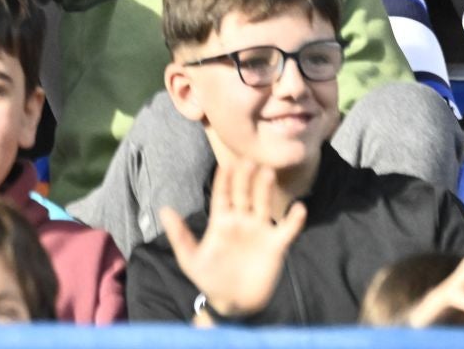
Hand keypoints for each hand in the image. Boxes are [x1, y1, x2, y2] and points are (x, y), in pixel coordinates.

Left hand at [158, 161, 305, 321]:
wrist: (232, 303)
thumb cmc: (209, 279)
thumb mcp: (190, 259)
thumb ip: (180, 236)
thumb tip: (164, 210)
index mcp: (220, 221)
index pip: (223, 195)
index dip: (224, 180)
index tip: (227, 164)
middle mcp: (241, 221)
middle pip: (244, 194)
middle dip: (245, 178)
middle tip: (250, 160)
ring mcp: (259, 231)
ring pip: (264, 204)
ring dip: (266, 189)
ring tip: (268, 173)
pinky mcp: (276, 246)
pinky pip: (287, 230)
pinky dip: (294, 220)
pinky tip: (299, 208)